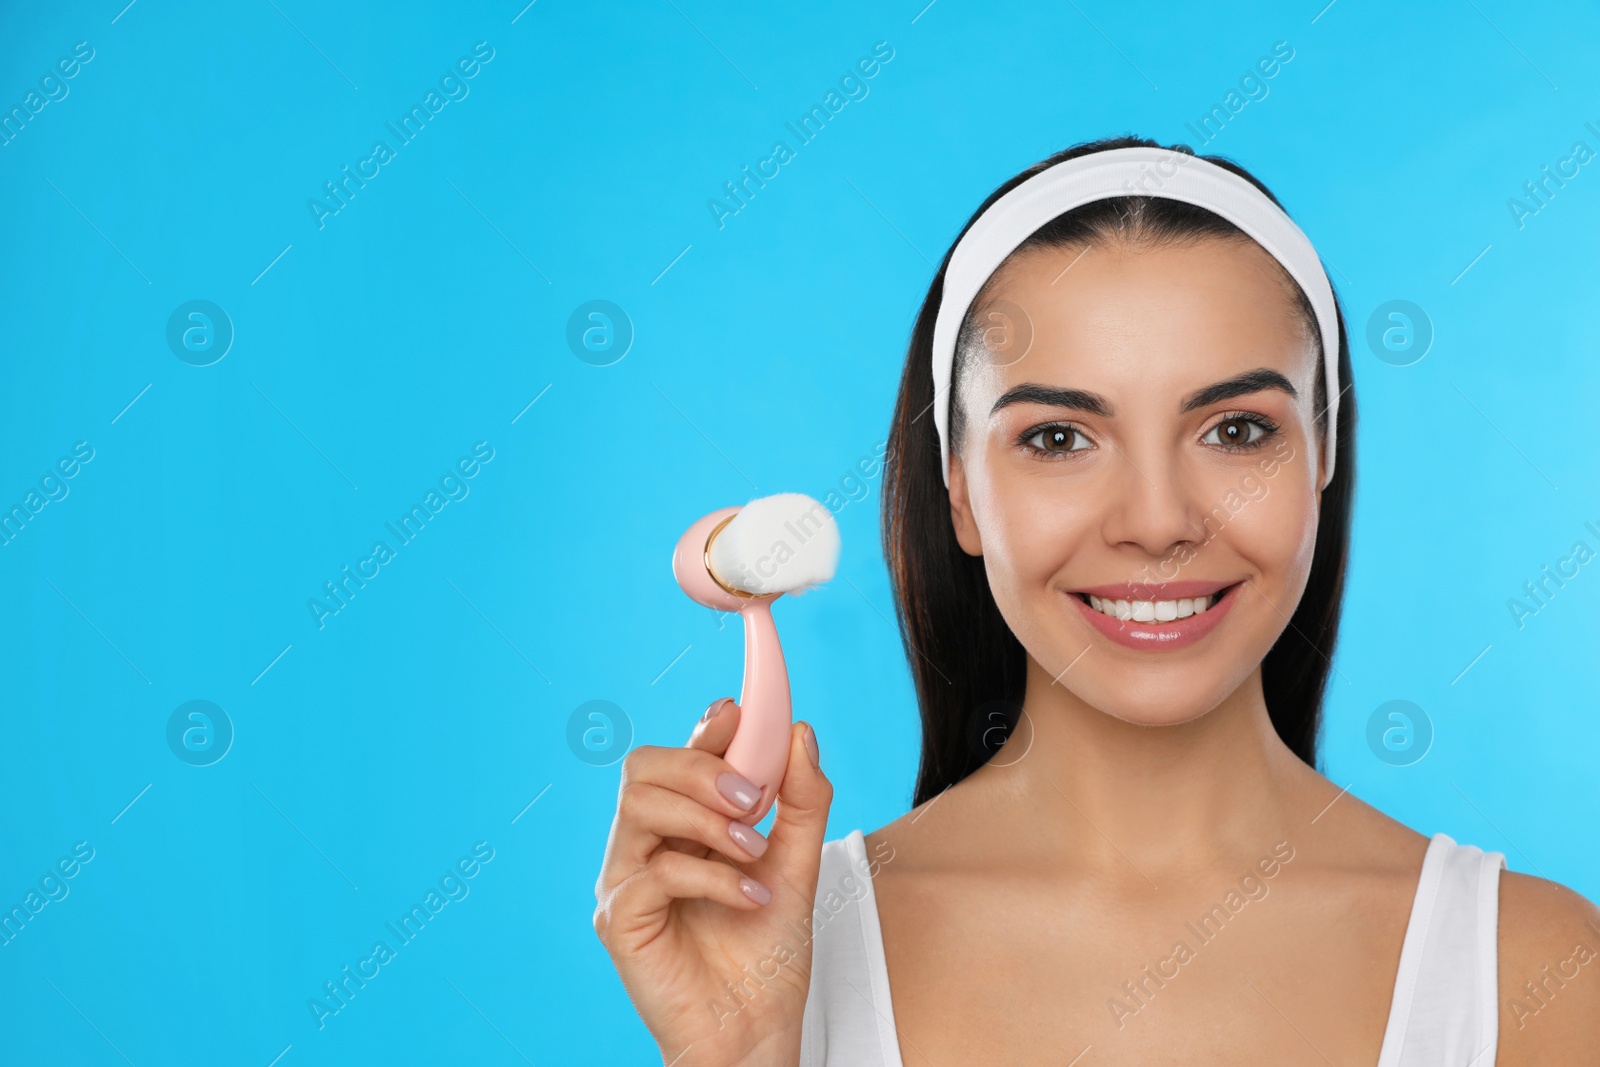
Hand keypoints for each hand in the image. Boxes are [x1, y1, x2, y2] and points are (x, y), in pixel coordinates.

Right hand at [593, 699, 832, 1066]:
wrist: (758, 1027)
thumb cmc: (767, 952)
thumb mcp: (799, 862)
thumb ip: (801, 799)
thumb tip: (800, 732)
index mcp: (681, 823)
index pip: (678, 754)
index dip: (705, 726)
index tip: (740, 709)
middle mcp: (645, 843)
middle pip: (645, 766)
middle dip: (702, 768)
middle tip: (752, 798)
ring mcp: (624, 879)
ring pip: (640, 806)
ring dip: (706, 820)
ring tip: (754, 852)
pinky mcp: (618, 919)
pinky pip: (652, 871)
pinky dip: (709, 876)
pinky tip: (747, 896)